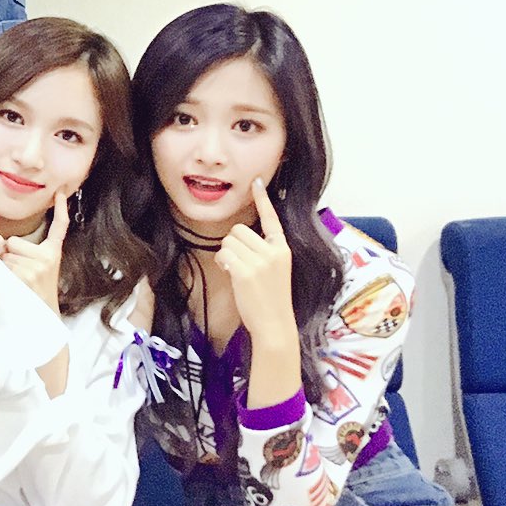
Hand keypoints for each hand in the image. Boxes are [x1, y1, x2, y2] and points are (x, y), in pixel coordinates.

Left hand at [0, 189, 70, 314]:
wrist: (42, 312)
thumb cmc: (35, 289)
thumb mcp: (39, 267)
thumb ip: (27, 251)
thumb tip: (1, 243)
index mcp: (53, 252)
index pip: (60, 226)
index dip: (61, 209)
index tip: (60, 193)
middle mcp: (49, 256)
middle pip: (13, 241)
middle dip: (9, 254)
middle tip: (19, 271)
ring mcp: (40, 265)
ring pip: (6, 254)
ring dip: (5, 266)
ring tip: (17, 279)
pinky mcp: (28, 273)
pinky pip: (4, 264)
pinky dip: (3, 273)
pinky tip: (14, 283)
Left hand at [218, 179, 295, 338]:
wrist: (275, 325)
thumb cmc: (271, 299)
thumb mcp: (274, 271)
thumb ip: (263, 253)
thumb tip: (238, 240)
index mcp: (283, 249)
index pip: (272, 219)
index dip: (262, 199)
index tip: (257, 181)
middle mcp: (274, 252)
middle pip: (238, 231)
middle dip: (233, 244)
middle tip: (239, 264)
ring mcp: (260, 261)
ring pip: (228, 241)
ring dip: (226, 254)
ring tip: (237, 271)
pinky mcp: (246, 271)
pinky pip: (224, 254)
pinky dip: (222, 263)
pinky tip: (231, 274)